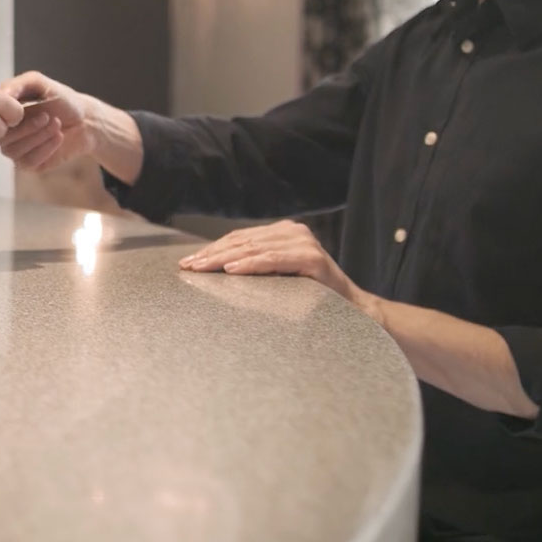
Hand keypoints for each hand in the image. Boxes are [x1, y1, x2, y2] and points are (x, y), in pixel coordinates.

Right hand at [0, 71, 90, 170]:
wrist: (84, 120)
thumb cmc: (62, 100)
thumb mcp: (39, 83)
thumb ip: (19, 84)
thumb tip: (1, 92)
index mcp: (3, 114)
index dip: (8, 115)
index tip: (25, 106)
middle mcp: (5, 133)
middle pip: (2, 138)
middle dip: (27, 127)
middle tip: (47, 116)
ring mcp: (16, 149)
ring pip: (13, 151)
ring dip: (38, 137)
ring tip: (56, 124)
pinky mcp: (28, 163)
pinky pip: (28, 161)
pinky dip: (46, 149)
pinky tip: (58, 137)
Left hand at [178, 220, 372, 310]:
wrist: (353, 310)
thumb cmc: (310, 296)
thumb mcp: (278, 276)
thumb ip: (256, 265)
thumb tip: (213, 269)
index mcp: (283, 232)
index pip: (239, 239)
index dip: (212, 249)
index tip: (188, 263)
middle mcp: (293, 232)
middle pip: (242, 242)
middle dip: (211, 255)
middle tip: (187, 267)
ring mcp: (304, 243)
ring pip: (253, 249)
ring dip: (223, 259)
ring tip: (201, 268)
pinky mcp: (312, 259)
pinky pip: (273, 260)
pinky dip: (250, 265)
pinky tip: (231, 270)